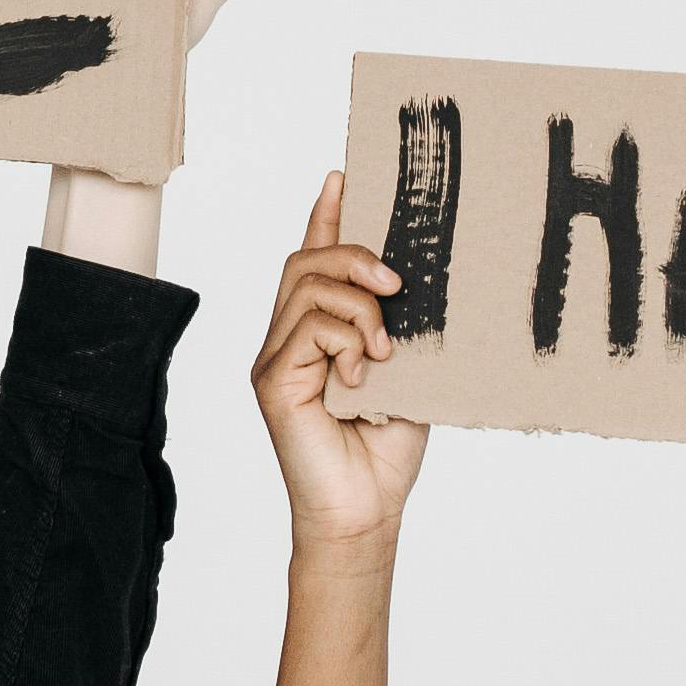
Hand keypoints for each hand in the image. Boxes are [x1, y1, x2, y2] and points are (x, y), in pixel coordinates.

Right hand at [254, 169, 428, 550]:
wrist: (366, 509)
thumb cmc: (386, 451)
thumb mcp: (408, 371)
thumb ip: (400, 328)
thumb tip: (414, 284)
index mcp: (320, 334)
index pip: (314, 260)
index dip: (327, 216)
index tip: (344, 175)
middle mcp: (288, 340)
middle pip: (306, 262)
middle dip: (355, 256)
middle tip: (399, 285)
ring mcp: (275, 359)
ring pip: (307, 288)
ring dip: (360, 307)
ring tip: (386, 349)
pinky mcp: (271, 380)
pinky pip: (309, 328)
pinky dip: (346, 341)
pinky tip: (362, 377)